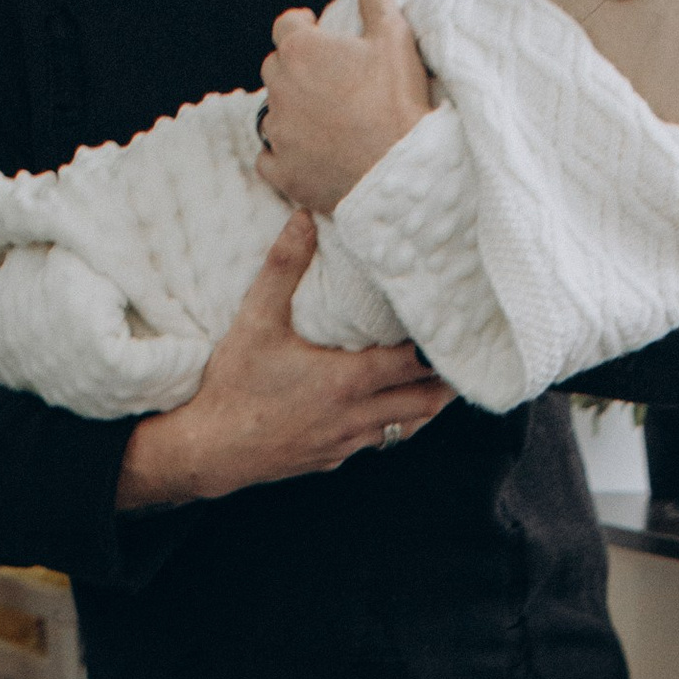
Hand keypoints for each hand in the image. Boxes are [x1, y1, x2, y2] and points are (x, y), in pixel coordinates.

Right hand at [115, 214, 452, 508]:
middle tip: (467, 360)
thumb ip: (283, 268)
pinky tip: (391, 410)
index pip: (413, 363)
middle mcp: (357, 416)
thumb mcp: (255, 320)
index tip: (461, 332)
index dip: (440, 348)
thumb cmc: (233, 387)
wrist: (210, 451)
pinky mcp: (332, 459)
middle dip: (447, 383)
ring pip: (405, 427)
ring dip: (424, 406)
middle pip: (423, 402)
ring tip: (442, 385)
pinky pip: (376, 442)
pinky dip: (393, 425)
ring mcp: (347, 442)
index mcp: (348, 381)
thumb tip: (304, 219)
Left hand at [256, 0, 433, 213]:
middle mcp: (281, 88)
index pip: (285, 25)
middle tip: (323, 80)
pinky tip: (302, 155)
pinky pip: (268, 159)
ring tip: (318, 121)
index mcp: (301, 50)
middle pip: (274, 68)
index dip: (300, 25)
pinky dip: (281, 156)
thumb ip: (378, 4)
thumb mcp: (396, 40)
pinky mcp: (284, 172)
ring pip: (271, 114)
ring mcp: (280, 133)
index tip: (314, 31)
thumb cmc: (398, 102)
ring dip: (288, 113)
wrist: (402, 170)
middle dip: (293, 69)